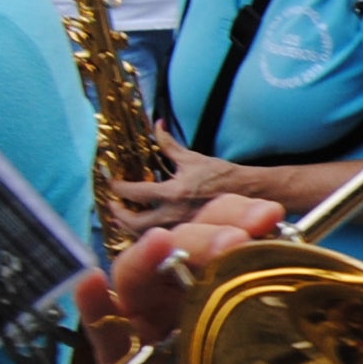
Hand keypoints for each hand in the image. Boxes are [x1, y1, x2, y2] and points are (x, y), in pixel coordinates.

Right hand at [84, 192, 287, 363]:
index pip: (216, 221)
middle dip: (206, 237)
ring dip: (147, 257)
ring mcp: (139, 315)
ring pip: (134, 275)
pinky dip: (92, 304)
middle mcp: (170, 282)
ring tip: (160, 245)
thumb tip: (310, 254)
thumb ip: (272, 289)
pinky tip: (92, 285)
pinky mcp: (115, 354)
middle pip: (177, 243)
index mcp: (206, 267)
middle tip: (235, 243)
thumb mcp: (258, 325)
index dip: (238, 212)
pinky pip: (100, 327)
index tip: (271, 215)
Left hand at [109, 140, 257, 239]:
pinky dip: (149, 234)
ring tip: (124, 217)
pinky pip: (162, 238)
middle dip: (118, 216)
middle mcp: (175, 214)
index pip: (135, 192)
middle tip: (112, 206)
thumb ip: (169, 144)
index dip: (118, 188)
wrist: (250, 195)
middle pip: (134, 224)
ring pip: (146, 236)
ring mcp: (182, 228)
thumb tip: (156, 125)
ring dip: (130, 227)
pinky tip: (145, 226)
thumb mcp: (193, 158)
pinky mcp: (189, 236)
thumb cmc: (223, 176)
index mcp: (174, 192)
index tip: (112, 183)